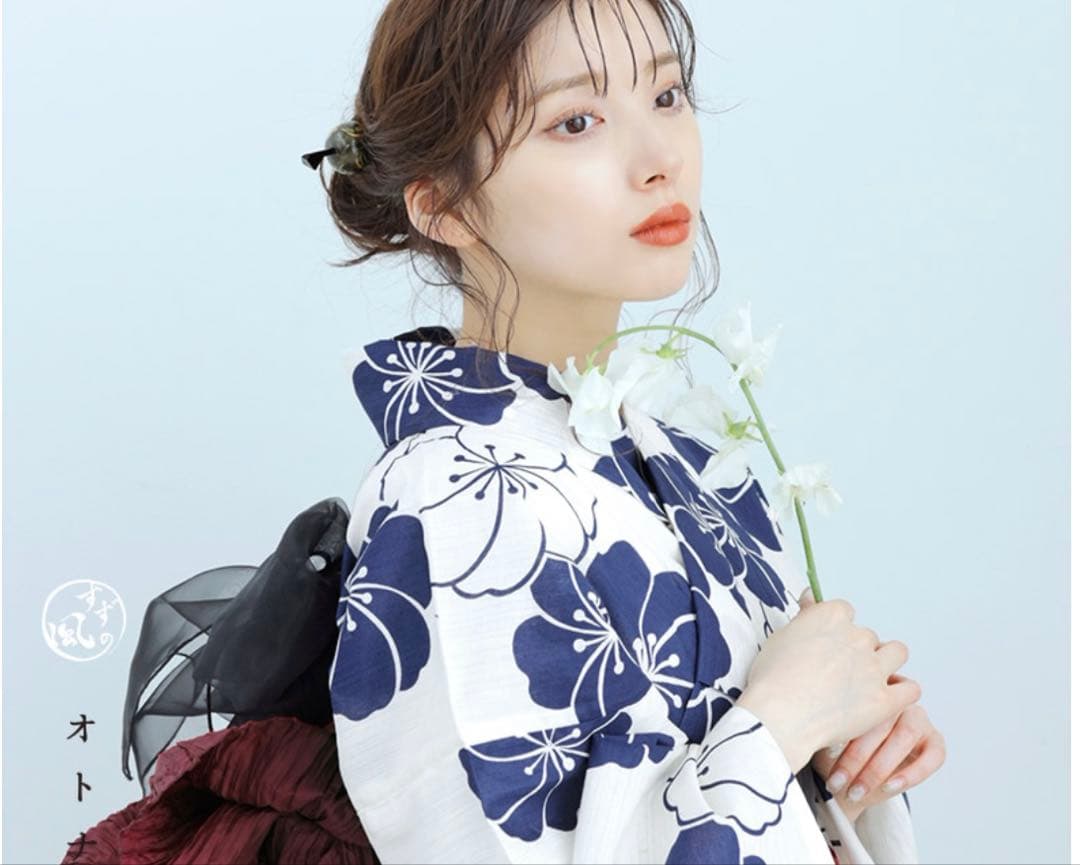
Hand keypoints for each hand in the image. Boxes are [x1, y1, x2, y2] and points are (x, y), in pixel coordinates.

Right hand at [739, 589, 921, 774]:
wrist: (779, 716)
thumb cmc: (772, 679)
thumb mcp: (781, 636)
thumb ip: (805, 617)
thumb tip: (811, 597)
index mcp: (831, 616)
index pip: (845, 612)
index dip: (836, 630)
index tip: (828, 645)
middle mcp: (856, 636)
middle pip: (868, 635)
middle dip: (857, 650)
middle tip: (838, 671)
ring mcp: (873, 668)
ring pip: (897, 652)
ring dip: (886, 662)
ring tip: (870, 678)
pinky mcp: (884, 700)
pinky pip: (910, 688)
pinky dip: (902, 692)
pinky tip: (888, 698)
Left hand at [810, 676, 946, 823]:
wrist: (849, 774)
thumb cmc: (832, 747)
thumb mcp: (823, 735)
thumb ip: (824, 725)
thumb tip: (814, 731)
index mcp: (865, 684)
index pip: (858, 702)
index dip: (842, 732)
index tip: (822, 757)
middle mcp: (893, 695)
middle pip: (882, 718)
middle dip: (857, 756)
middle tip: (836, 782)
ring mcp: (917, 715)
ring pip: (906, 734)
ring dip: (880, 766)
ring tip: (856, 790)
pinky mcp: (934, 740)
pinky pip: (933, 754)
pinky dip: (912, 772)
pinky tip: (890, 787)